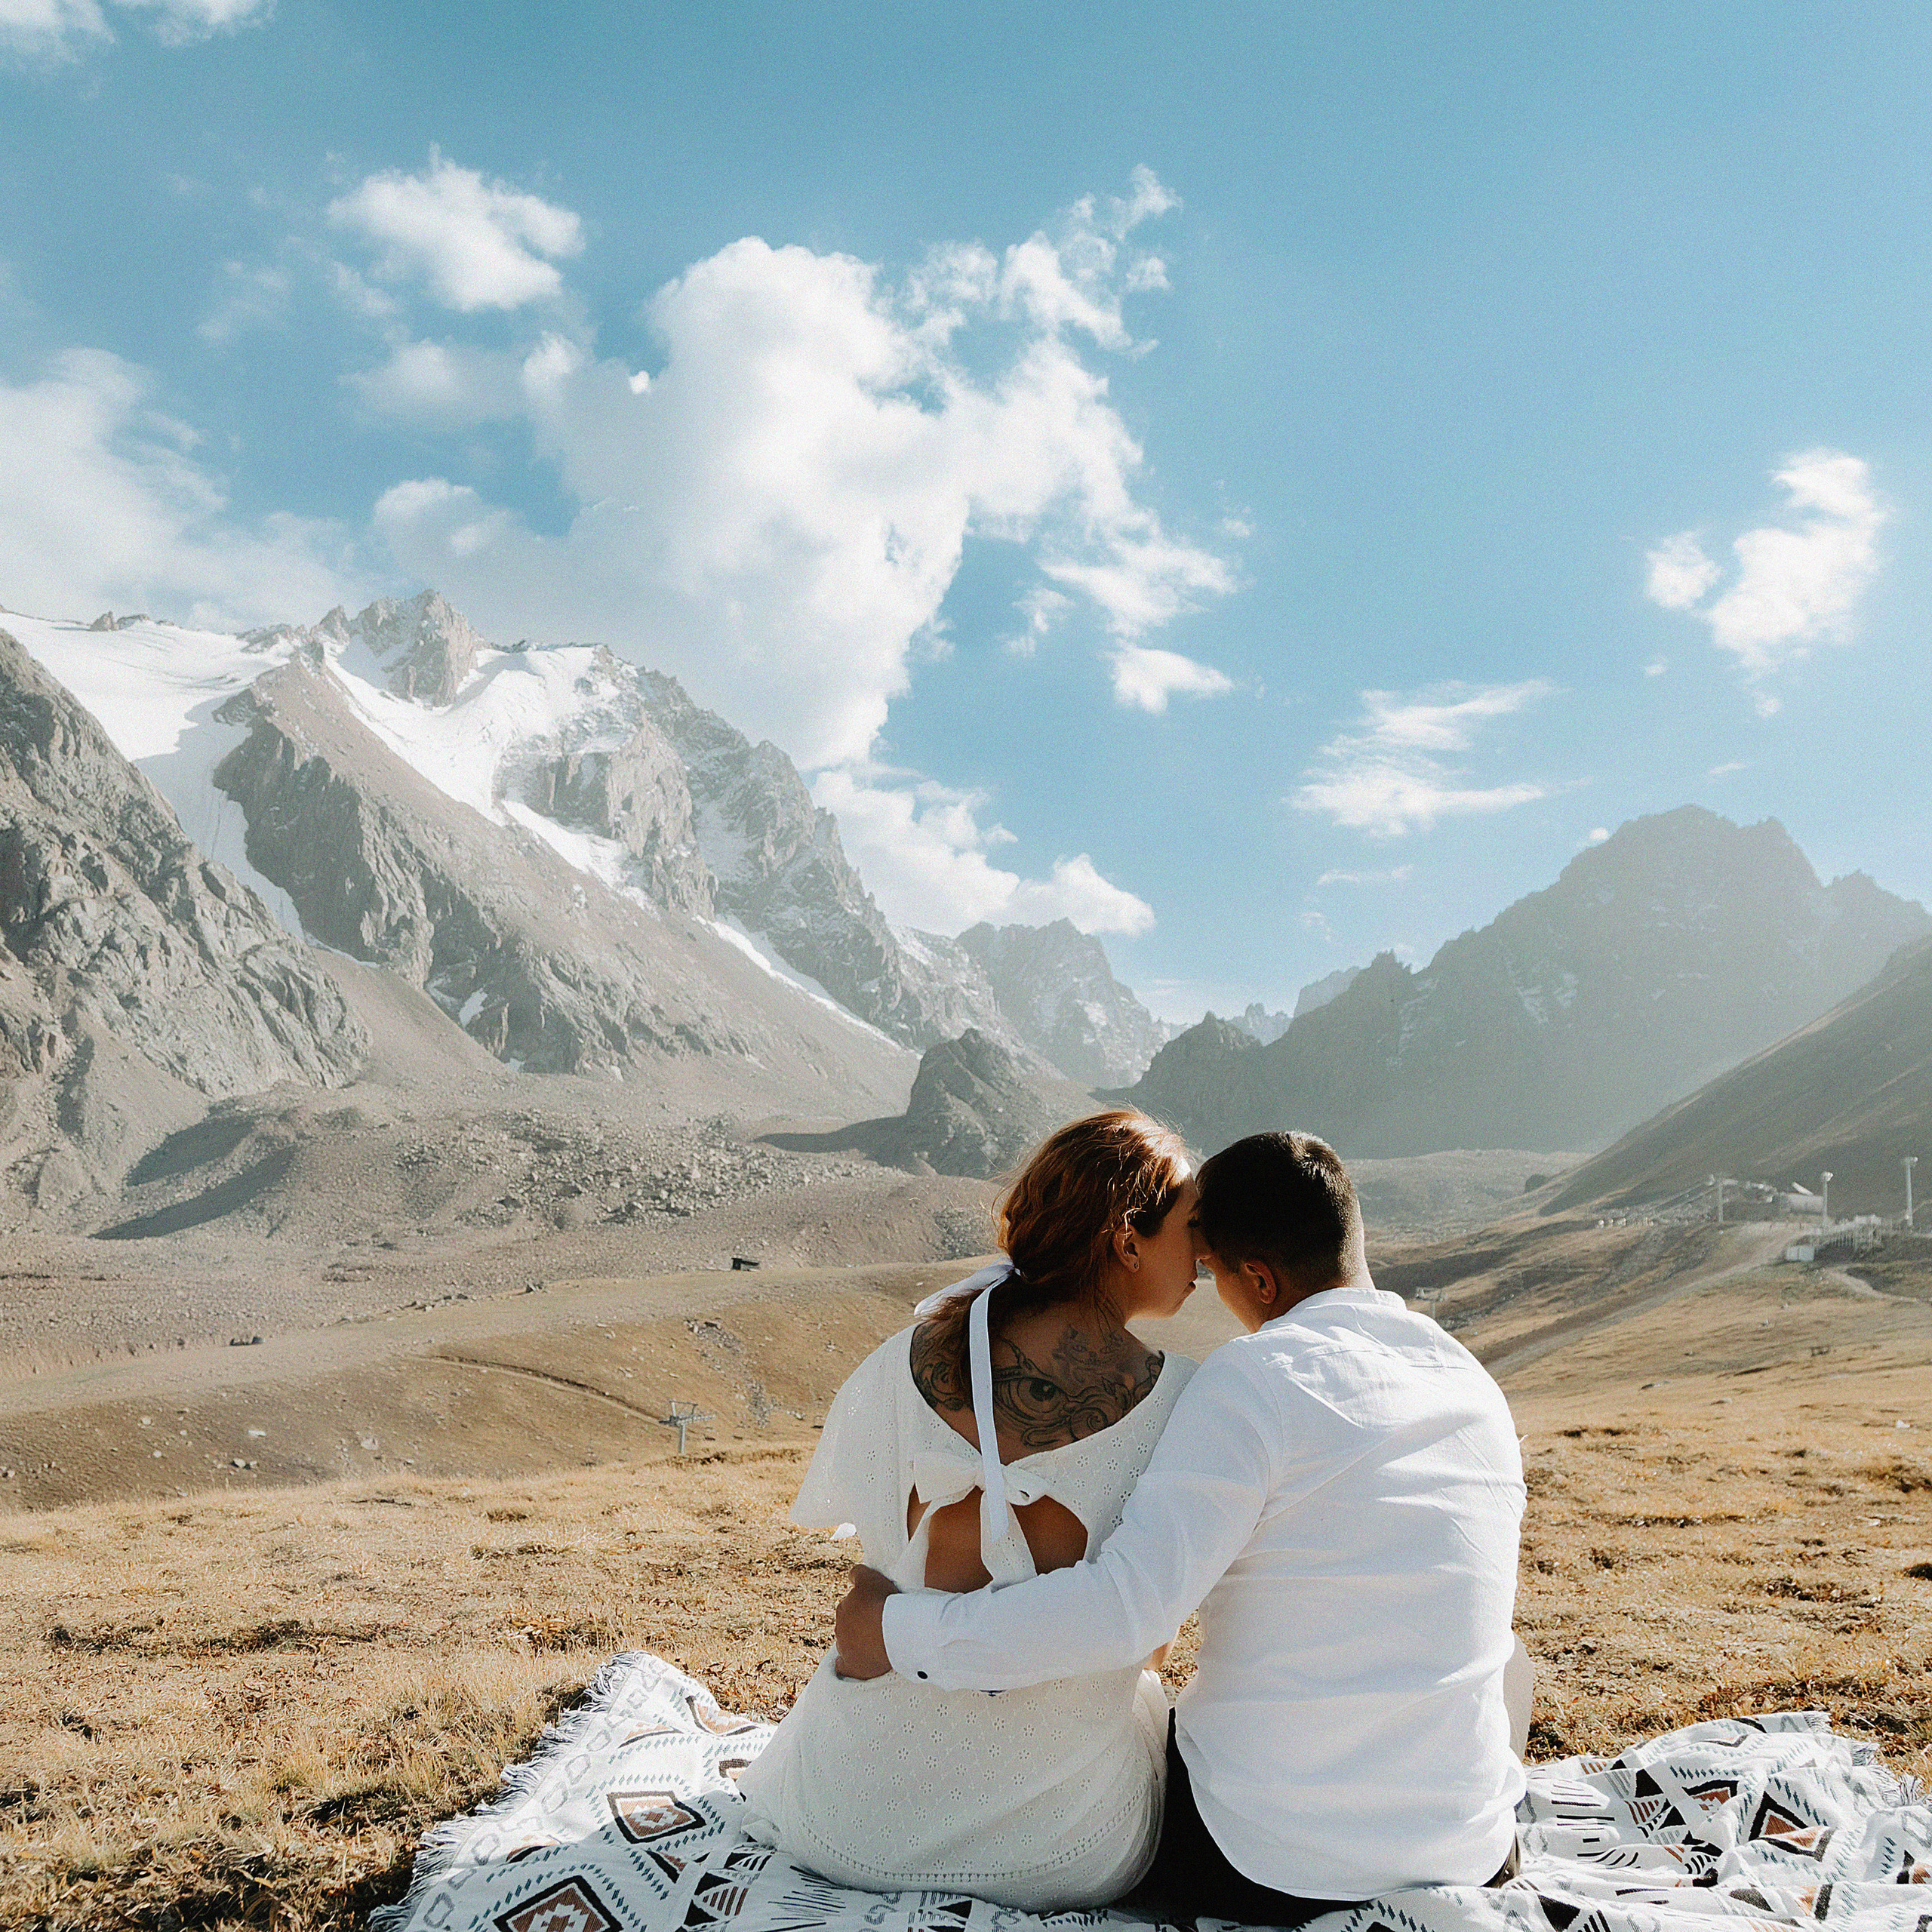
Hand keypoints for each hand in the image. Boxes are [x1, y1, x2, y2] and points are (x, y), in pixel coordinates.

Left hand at [832, 1564, 899, 1679]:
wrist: (893, 1631)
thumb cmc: (883, 1603)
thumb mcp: (871, 1578)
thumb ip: (858, 1574)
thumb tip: (851, 1575)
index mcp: (843, 1607)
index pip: (850, 1605)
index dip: (864, 1606)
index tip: (877, 1609)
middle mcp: (840, 1626)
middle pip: (849, 1624)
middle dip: (860, 1624)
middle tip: (880, 1625)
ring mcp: (844, 1647)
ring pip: (847, 1643)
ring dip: (857, 1642)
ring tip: (877, 1642)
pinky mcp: (851, 1666)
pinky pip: (843, 1666)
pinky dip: (847, 1664)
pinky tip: (855, 1662)